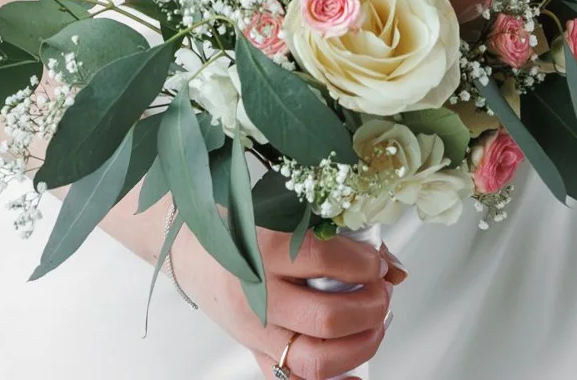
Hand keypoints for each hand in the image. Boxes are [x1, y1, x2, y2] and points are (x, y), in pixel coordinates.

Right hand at [170, 223, 405, 379]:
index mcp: (263, 248)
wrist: (189, 248)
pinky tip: (354, 376)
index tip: (379, 261)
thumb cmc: (233, 225)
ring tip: (375, 326)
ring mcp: (257, 331)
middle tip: (382, 293)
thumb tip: (386, 261)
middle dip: (369, 307)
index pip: (325, 260)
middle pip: (326, 317)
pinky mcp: (255, 352)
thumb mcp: (277, 213)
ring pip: (315, 360)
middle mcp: (258, 295)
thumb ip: (329, 231)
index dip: (364, 262)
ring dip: (359, 347)